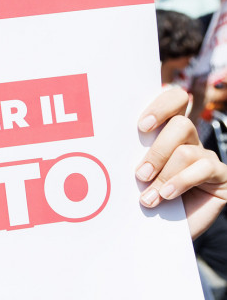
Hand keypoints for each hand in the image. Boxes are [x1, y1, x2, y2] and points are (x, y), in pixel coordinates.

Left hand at [136, 87, 226, 237]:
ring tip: (148, 197)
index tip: (142, 127)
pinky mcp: (221, 176)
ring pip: (186, 150)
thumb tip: (115, 143)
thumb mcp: (136, 172)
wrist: (160, 232)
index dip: (161, 106)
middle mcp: (188, 139)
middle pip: (180, 123)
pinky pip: (204, 168)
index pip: (174, 99)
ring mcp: (206, 156)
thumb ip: (133, 154)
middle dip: (157, 150)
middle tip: (140, 174)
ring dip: (164, 175)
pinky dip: (181, 182)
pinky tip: (168, 195)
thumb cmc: (144, 197)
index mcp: (165, 130)